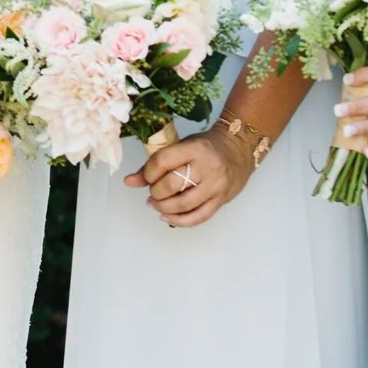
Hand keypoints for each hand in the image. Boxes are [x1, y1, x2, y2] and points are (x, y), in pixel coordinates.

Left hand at [130, 125, 253, 228]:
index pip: (163, 161)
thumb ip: (156, 163)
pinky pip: (198, 217)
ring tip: (156, 204)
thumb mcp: (181, 146)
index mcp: (195, 149)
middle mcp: (207, 167)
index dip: (148, 173)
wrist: (238, 149)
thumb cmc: (206, 146)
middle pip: (172, 185)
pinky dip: (179, 221)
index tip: (146, 177)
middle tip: (153, 191)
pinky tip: (167, 217)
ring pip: (183, 204)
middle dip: (155, 192)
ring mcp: (216, 186)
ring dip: (163, 208)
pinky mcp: (221, 200)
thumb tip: (129, 181)